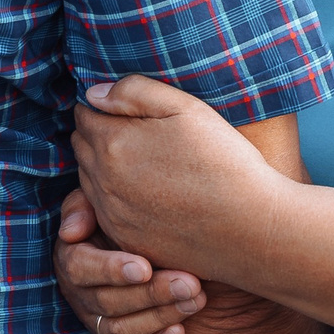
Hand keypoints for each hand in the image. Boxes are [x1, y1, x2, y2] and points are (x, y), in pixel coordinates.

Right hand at [54, 189, 207, 333]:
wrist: (156, 250)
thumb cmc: (131, 218)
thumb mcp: (104, 204)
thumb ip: (84, 206)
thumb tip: (70, 232)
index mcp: (72, 258)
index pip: (81, 268)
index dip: (111, 269)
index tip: (145, 266)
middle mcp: (80, 296)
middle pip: (108, 302)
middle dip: (152, 293)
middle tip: (191, 282)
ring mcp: (96, 325)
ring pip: (120, 331)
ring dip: (159, 317)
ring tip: (196, 300)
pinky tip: (180, 332)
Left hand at [72, 75, 286, 281]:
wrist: (252, 229)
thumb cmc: (225, 162)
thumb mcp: (186, 108)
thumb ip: (134, 92)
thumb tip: (95, 93)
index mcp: (113, 143)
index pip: (85, 113)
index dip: (103, 105)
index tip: (125, 106)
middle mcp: (103, 182)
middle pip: (81, 145)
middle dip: (98, 133)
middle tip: (134, 130)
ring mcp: (113, 216)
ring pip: (88, 179)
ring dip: (103, 166)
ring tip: (142, 160)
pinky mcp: (127, 241)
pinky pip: (104, 212)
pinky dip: (116, 198)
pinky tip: (148, 192)